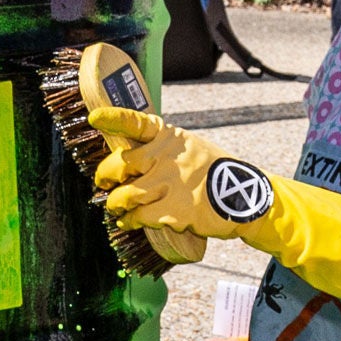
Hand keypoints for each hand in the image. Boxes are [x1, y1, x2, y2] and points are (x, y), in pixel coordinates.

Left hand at [88, 105, 265, 241]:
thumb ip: (160, 151)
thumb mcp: (190, 149)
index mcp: (170, 138)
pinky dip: (130, 221)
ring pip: (126, 196)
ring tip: (116, 208)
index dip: (114, 118)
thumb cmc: (212, 171)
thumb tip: (124, 161)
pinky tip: (129, 222)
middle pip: (121, 164)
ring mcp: (173, 184)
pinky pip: (140, 217)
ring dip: (116, 204)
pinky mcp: (177, 211)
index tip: (94, 118)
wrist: (246, 196)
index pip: (137, 123)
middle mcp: (169, 158)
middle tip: (104, 184)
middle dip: (105, 176)